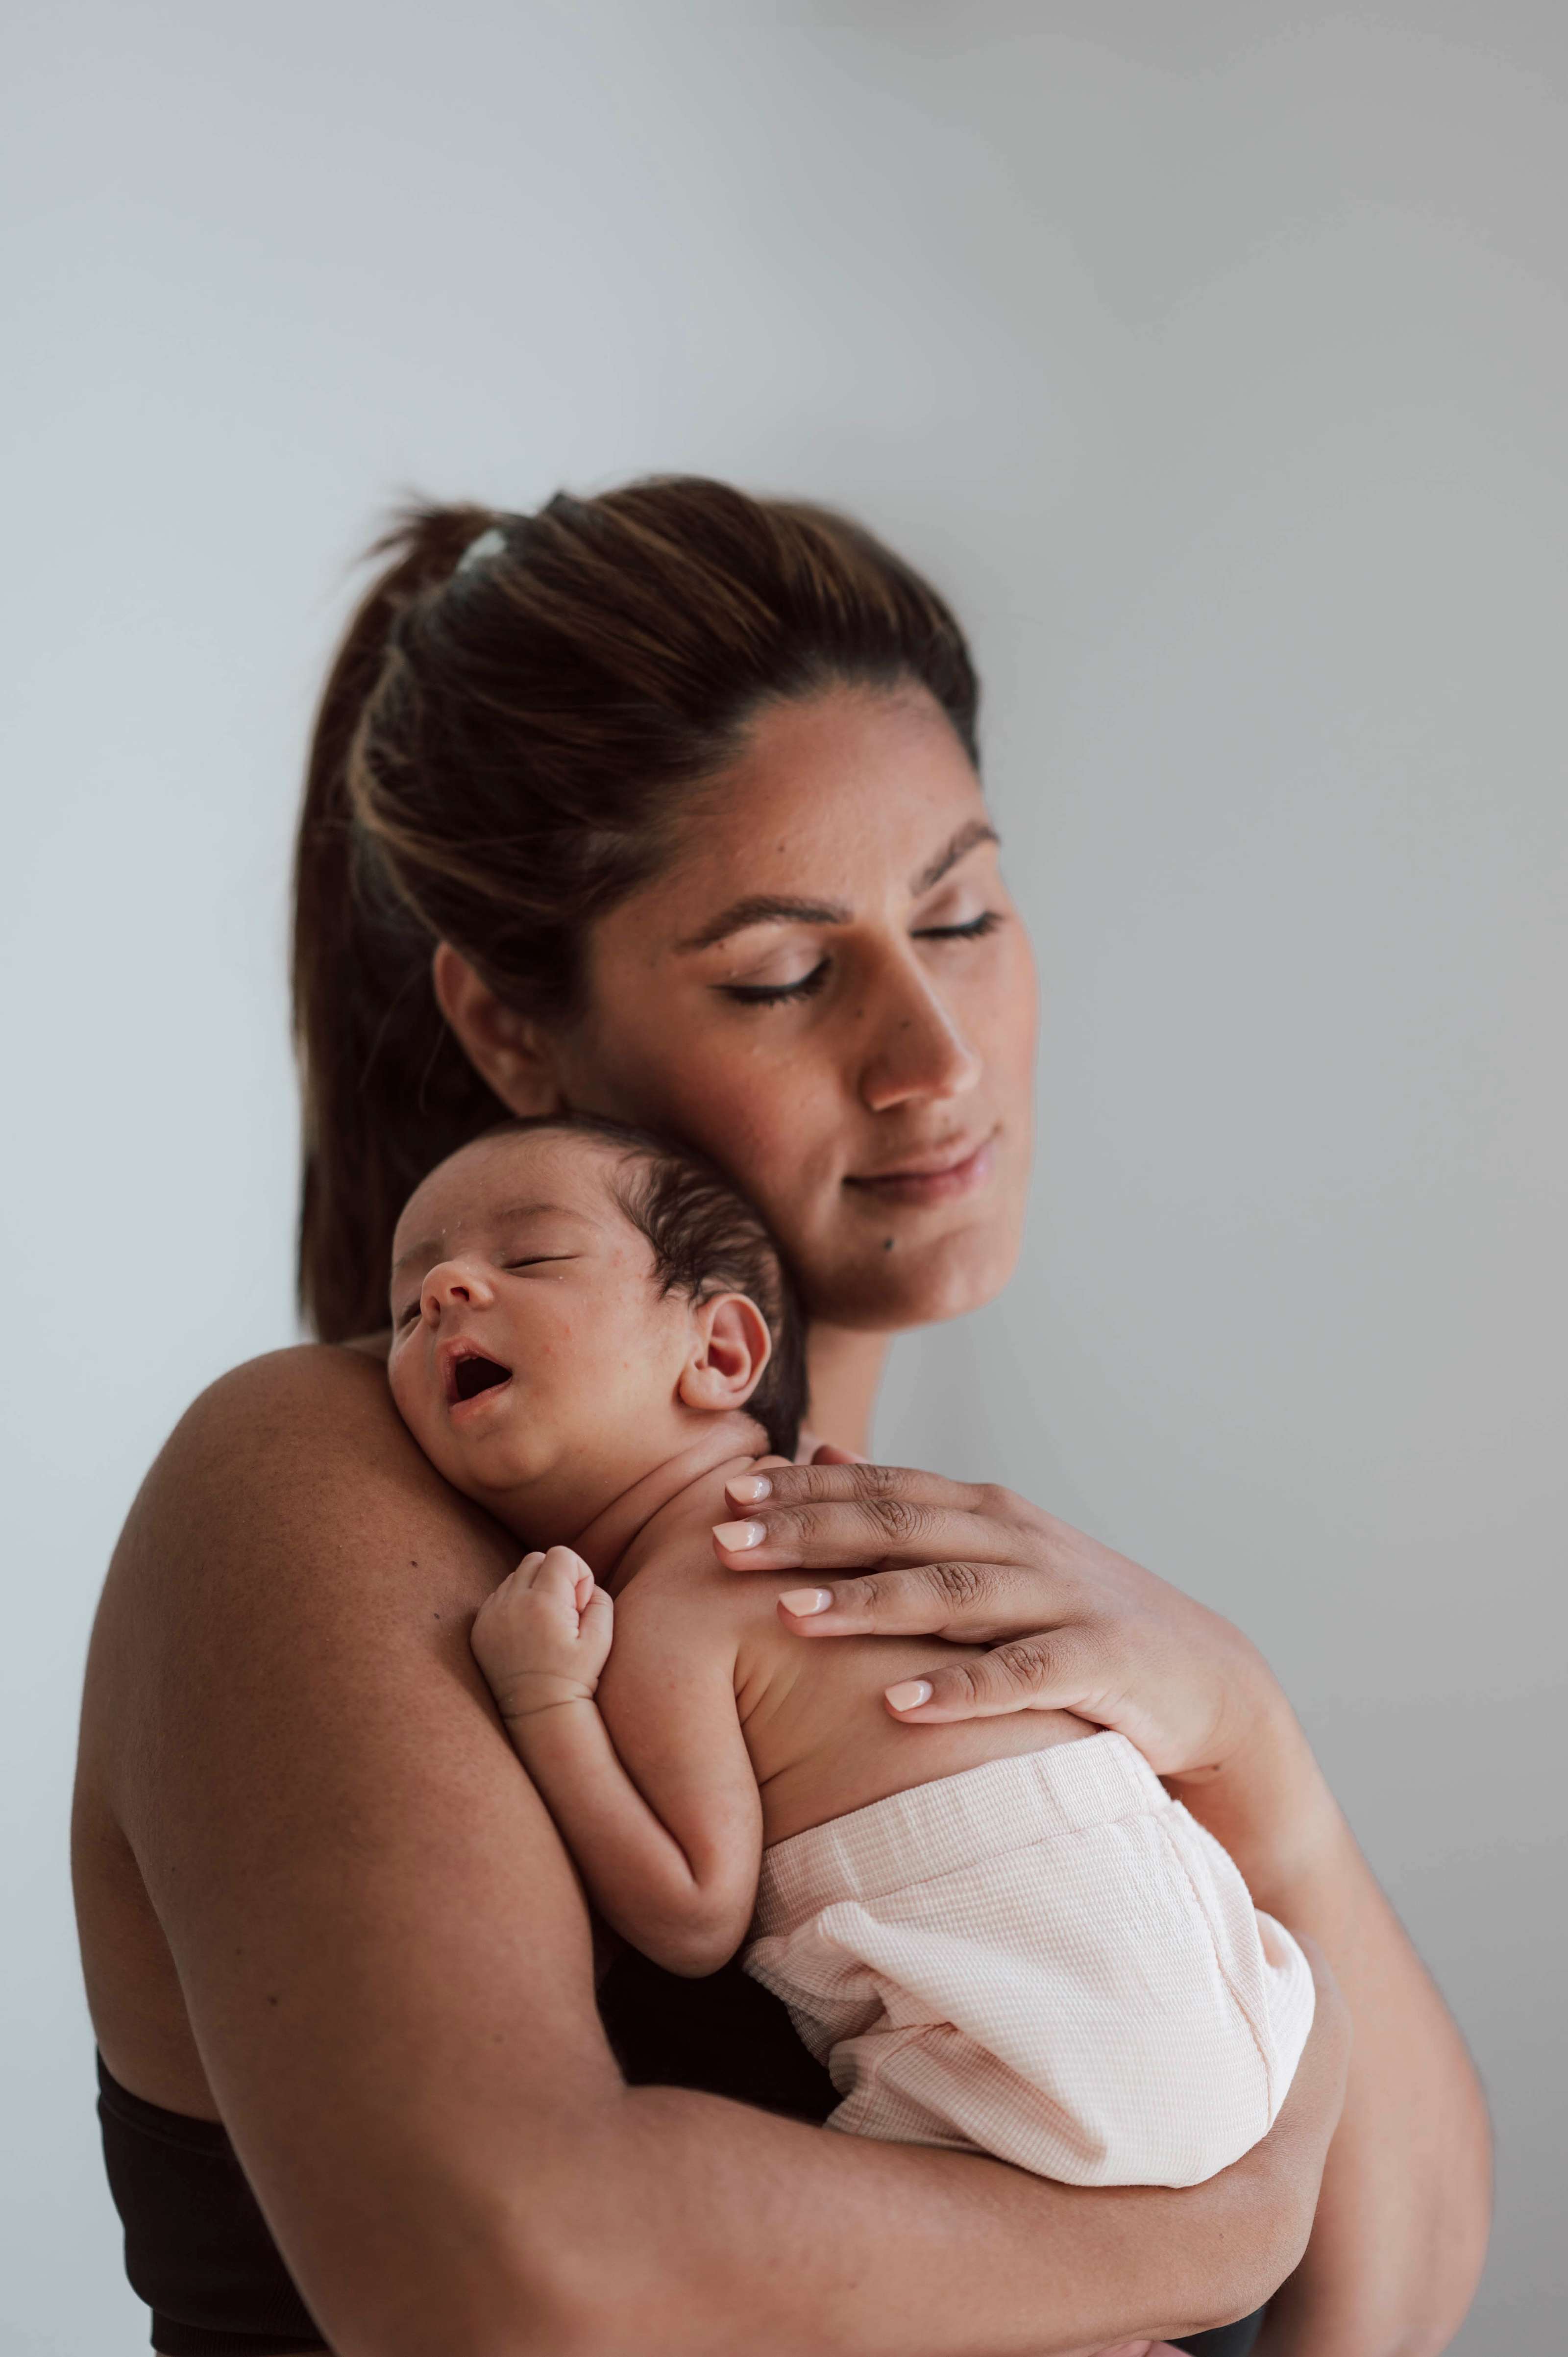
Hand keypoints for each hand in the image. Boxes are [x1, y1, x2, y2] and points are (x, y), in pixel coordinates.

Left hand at [471, 1545, 612, 1721]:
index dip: (579, 1573)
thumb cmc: (575, 1676)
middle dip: (555, 1576)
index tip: (579, 1604)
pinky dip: (514, 1605)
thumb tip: (582, 1584)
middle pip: (535, 1559)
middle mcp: (512, 1603)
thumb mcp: (602, 1638)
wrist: (538, 1712)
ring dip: (533, 1589)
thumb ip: (599, 1598)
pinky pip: (498, 1596)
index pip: (561, 1554)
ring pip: (515, 1576)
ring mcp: (491, 1615)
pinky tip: (526, 1632)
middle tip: (564, 1611)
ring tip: (545, 1624)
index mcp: (543, 1602)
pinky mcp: (479, 1628)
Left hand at [712, 1462, 1335, 1881]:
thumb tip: (819, 1452)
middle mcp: (1016, 1542)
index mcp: (983, 1513)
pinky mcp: (1098, 1663)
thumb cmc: (1072, 1617)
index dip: (801, 1490)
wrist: (1203, 1680)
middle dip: (809, 1532)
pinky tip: (901, 1705)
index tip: (723, 1495)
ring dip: (870, 1601)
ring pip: (952, 1592)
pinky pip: (1021, 1675)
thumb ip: (907, 1507)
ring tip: (792, 1615)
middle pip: (900, 1527)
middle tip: (723, 1542)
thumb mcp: (991, 1550)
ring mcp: (1059, 1598)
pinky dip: (961, 1687)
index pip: (879, 1488)